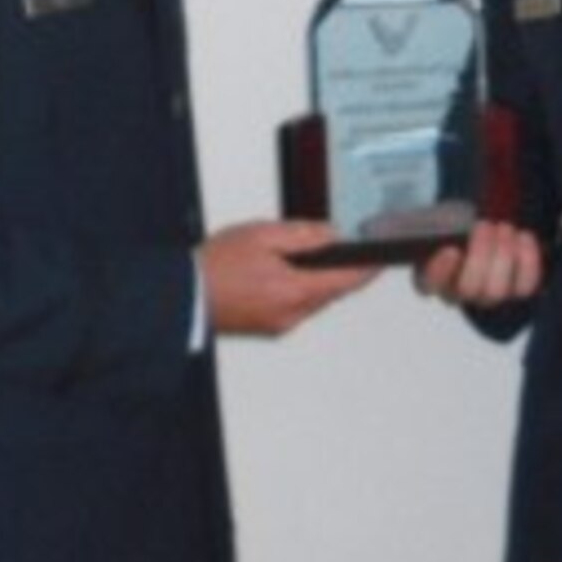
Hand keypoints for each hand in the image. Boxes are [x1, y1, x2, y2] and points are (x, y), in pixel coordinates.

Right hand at [200, 221, 377, 336]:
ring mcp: (279, 324)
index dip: (366, 270)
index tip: (379, 261)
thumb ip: (302, 235)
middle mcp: (291, 314)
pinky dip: (295, 289)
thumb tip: (329, 235)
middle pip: (329, 291)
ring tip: (290, 257)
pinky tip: (276, 274)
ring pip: (312, 299)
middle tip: (330, 246)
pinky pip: (295, 306)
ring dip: (312, 280)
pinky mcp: (269, 327)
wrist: (182, 296)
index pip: (345, 281)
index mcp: (293, 291)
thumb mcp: (261, 235)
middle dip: (333, 270)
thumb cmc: (213, 267)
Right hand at [412, 220, 542, 306]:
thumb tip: (449, 220)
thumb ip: (442, 226)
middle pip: (469, 288)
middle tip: (484, 225)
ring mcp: (489, 296)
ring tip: (504, 227)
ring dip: (503, 253)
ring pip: (497, 291)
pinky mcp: (516, 291)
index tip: (452, 250)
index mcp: (433, 279)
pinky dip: (528, 258)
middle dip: (480, 254)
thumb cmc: (461, 229)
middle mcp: (460, 295)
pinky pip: (526, 285)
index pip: (432, 285)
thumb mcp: (444, 225)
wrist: (485, 237)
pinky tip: (522, 236)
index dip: (442, 271)